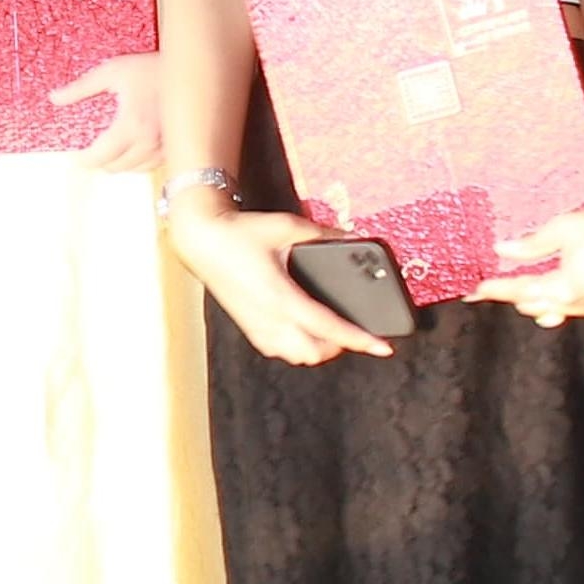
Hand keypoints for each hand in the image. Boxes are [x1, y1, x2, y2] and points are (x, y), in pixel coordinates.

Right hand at [173, 194, 386, 367]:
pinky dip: (298, 346)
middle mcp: (269, 318)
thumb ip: (324, 234)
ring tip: (331, 329)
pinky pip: (280, 350)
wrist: (200, 240)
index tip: (383, 347)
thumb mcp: (287, 226)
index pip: (329, 328)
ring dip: (318, 348)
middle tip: (354, 328)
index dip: (359, 339)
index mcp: (281, 296)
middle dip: (340, 346)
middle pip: (315, 353)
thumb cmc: (238, 233)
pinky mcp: (248, 327)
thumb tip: (353, 238)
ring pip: (297, 356)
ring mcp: (256, 327)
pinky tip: (304, 327)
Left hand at [476, 197, 583, 328]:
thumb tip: (502, 249)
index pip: (520, 291)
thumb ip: (531, 244)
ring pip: (552, 311)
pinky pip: (571, 310)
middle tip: (491, 288)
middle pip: (533, 306)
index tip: (475, 291)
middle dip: (512, 296)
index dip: (496, 290)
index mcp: (566, 288)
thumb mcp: (565, 228)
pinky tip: (549, 293)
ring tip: (516, 290)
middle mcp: (578, 305)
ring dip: (533, 301)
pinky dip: (555, 303)